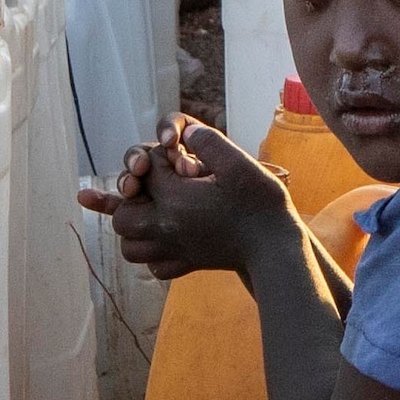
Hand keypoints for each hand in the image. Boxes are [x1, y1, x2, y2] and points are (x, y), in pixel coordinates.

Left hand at [82, 116, 293, 279]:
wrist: (275, 247)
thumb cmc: (260, 203)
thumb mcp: (238, 163)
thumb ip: (208, 142)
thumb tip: (186, 132)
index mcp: (175, 199)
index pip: (147, 170)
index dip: (161, 157)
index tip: (185, 158)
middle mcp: (166, 228)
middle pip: (123, 215)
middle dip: (132, 198)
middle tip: (156, 188)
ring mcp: (175, 250)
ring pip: (130, 246)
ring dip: (135, 229)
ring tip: (154, 214)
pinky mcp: (187, 265)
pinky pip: (153, 266)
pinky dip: (153, 254)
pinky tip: (168, 239)